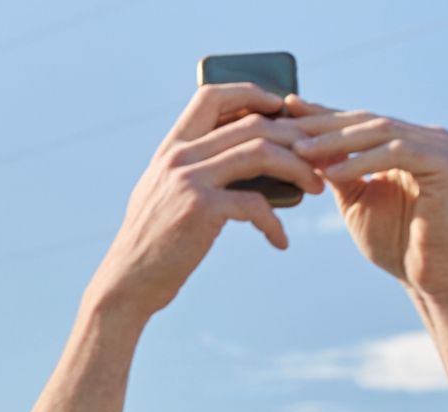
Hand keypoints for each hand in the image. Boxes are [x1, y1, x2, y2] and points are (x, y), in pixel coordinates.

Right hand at [86, 83, 325, 319]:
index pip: (211, 96)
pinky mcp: (201, 210)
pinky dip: (275, 223)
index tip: (279, 108)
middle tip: (319, 157)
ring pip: (261, 152)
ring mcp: (189, 181)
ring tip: (316, 188)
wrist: (128, 282)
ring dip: (298, 168)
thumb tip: (243, 157)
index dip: (251, 93)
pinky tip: (279, 240)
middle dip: (294, 136)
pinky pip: (256, 204)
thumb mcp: (164, 193)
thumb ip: (193, 169)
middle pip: (251, 123)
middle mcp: (179, 157)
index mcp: (171, 148)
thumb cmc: (154, 242)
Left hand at [286, 96, 447, 296]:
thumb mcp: (356, 198)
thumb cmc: (394, 243)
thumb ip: (337, 169)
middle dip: (324, 123)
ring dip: (336, 141)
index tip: (286, 108)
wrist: (429, 278)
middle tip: (286, 122)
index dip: (323, 115)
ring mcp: (442, 147)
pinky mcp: (446, 163)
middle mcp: (430, 138)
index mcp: (412, 141)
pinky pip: (396, 153)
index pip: (361, 122)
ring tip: (299, 150)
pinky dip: (361, 162)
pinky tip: (330, 173)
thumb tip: (302, 143)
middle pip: (369, 120)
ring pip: (380, 131)